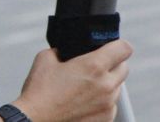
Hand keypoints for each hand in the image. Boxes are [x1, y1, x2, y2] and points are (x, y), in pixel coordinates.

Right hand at [11, 41, 132, 121]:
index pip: (124, 48)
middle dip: (113, 64)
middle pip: (124, 68)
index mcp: (94, 66)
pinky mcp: (105, 119)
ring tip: (85, 86)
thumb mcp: (46, 57)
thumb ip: (63, 50)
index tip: (111, 46)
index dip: (118, 45)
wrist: (35, 120)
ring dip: (107, 83)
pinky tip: (84, 101)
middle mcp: (106, 86)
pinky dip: (102, 100)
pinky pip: (111, 105)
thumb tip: (69, 50)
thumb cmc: (39, 91)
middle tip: (95, 65)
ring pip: (117, 87)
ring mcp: (107, 105)